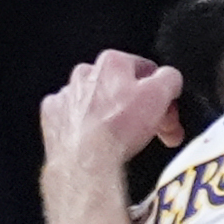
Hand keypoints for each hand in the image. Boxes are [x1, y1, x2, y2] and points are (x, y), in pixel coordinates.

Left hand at [39, 52, 183, 174]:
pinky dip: (87, 129)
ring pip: (97, 104)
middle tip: (153, 132)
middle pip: (121, 89)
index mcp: (112, 62)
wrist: (84, 161)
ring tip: (124, 140)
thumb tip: (170, 78)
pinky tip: (97, 143)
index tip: (166, 114)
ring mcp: (66, 96)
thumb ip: (170, 79)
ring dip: (112, 118)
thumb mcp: (160, 96)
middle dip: (140, 110)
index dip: (162, 95)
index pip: (146, 71)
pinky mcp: (53, 118)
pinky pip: (75, 119)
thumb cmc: (118, 128)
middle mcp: (85, 74)